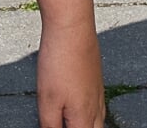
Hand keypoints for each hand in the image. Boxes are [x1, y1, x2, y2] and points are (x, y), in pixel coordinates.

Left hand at [33, 0, 102, 127]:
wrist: (73, 29)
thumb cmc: (59, 62)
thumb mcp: (47, 100)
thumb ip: (49, 124)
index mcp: (84, 118)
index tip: (53, 125)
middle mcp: (96, 110)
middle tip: (63, 124)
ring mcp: (98, 95)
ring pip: (99, 123)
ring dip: (86, 126)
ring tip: (73, 122)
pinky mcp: (96, 82)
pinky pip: (98, 109)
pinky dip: (90, 117)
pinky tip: (80, 111)